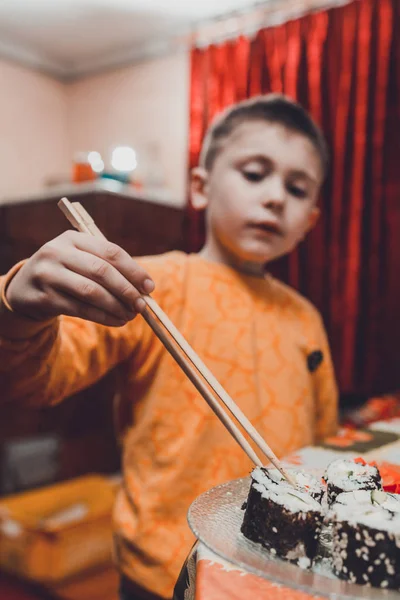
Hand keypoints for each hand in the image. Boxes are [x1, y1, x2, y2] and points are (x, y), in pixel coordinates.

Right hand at [6, 231, 154, 326]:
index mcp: (72, 238)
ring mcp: (48, 274)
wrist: (25, 289)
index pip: (110, 251)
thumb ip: (109, 268)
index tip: (149, 286)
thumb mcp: (82, 261)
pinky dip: (103, 317)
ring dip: (116, 306)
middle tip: (142, 305)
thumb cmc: (66, 273)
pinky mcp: (44, 297)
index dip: (133, 270)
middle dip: (126, 290)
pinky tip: (116, 321)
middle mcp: (57, 252)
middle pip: (101, 271)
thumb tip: (145, 288)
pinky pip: (80, 309)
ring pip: (91, 292)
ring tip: (131, 315)